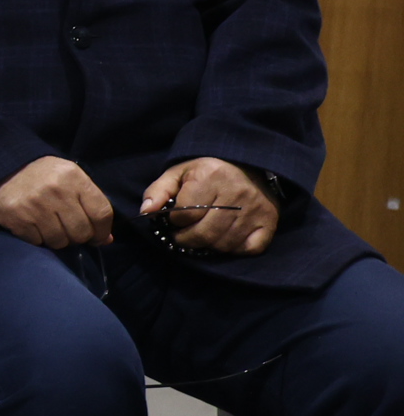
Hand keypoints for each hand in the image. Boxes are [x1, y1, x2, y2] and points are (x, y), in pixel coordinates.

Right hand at [0, 155, 113, 248]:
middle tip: (69, 230)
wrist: (2, 170)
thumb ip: (90, 205)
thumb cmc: (44, 177)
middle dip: (78, 237)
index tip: (97, 237)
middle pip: (81, 232)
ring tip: (50, 227)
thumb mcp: (70, 180)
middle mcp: (55, 190)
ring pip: (60, 241)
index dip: (102, 231)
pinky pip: (38, 242)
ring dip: (58, 239)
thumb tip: (105, 240)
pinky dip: (38, 239)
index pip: (101, 213)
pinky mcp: (17, 218)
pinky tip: (34, 225)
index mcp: (73, 177)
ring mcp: (35, 205)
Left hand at [139, 156, 278, 256]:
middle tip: (183, 237)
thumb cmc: (207, 173)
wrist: (249, 166)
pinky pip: (249, 248)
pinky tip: (225, 239)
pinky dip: (234, 249)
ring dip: (209, 246)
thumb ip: (158, 191)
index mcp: (211, 175)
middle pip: (204, 234)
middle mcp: (236, 192)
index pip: (185, 214)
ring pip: (224, 244)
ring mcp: (255, 208)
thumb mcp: (179, 173)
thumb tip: (146, 212)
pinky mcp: (269, 221)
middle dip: (187, 240)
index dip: (176, 221)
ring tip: (203, 236)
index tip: (177, 218)